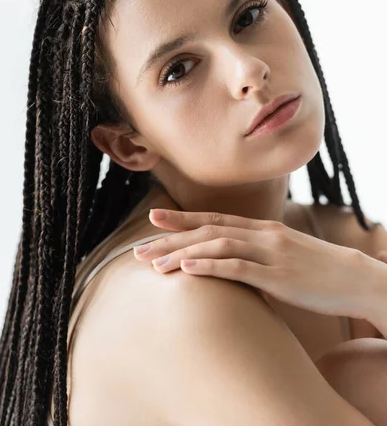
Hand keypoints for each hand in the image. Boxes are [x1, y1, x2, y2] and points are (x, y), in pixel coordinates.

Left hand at [133, 208, 377, 320]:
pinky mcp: (278, 276)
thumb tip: (232, 263)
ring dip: (183, 254)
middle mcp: (262, 235)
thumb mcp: (285, 254)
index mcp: (262, 228)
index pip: (214, 219)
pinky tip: (188, 269)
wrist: (356, 278)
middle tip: (140, 249)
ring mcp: (270, 253)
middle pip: (208, 231)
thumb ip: (258, 253)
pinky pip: (239, 268)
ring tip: (154, 264)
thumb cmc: (319, 270)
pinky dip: (210, 266)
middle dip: (171, 239)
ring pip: (217, 246)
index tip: (155, 218)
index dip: (183, 218)